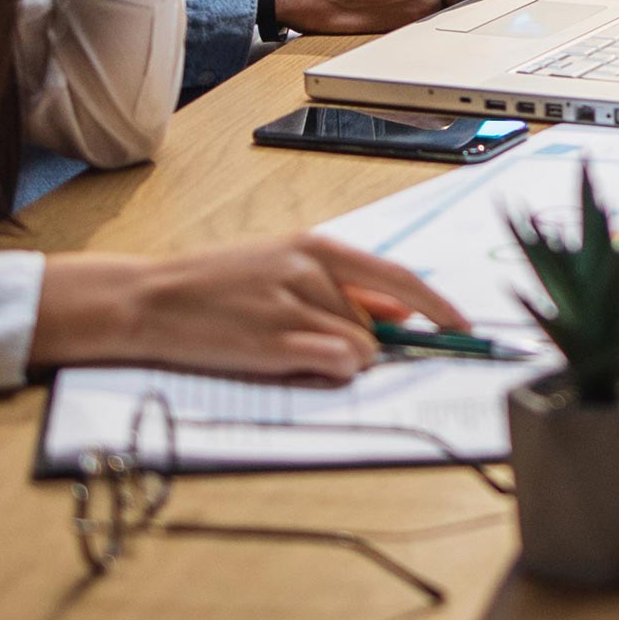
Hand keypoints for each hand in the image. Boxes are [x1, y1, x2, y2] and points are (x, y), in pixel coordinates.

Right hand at [28, 234, 467, 381]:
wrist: (154, 300)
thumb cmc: (221, 287)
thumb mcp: (287, 270)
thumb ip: (347, 289)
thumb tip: (404, 310)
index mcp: (317, 247)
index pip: (399, 276)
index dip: (438, 306)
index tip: (465, 327)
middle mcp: (311, 270)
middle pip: (376, 325)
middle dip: (360, 342)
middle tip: (307, 338)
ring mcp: (293, 307)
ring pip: (359, 349)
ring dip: (337, 359)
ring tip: (286, 346)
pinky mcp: (275, 343)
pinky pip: (336, 365)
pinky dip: (327, 372)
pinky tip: (292, 362)